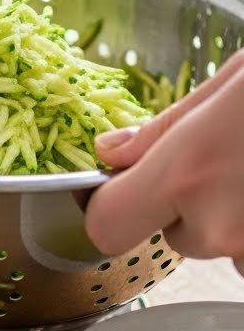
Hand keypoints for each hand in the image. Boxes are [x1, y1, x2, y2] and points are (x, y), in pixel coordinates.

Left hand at [85, 52, 243, 276]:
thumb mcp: (224, 86)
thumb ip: (159, 131)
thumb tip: (108, 153)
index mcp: (183, 172)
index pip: (104, 226)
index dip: (106, 208)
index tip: (116, 189)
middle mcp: (215, 224)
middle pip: (172, 235)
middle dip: (186, 207)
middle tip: (220, 163)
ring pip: (216, 244)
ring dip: (226, 220)